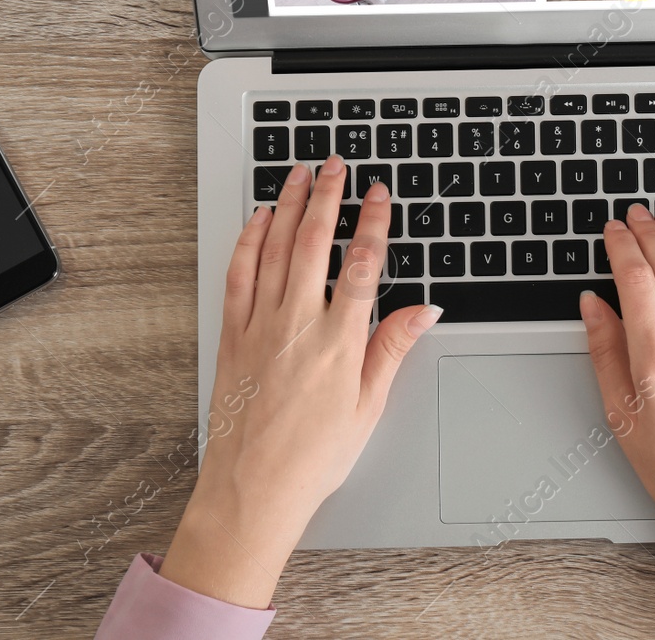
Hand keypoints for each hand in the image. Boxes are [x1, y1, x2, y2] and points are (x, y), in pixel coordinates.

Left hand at [158, 157, 440, 607]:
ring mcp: (260, 326)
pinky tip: (257, 220)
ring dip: (288, 205)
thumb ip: (392, 348)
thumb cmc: (311, 457)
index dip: (374, 223)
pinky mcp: (232, 335)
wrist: (253, 489)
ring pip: (275, 248)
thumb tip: (422, 309)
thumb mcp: (368, 406)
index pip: (363, 265)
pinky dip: (248, 241)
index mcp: (339, 342)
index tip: (379, 195)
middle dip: (327, 197)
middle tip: (336, 165)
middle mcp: (298, 325)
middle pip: (315, 242)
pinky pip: (239, 274)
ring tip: (299, 174)